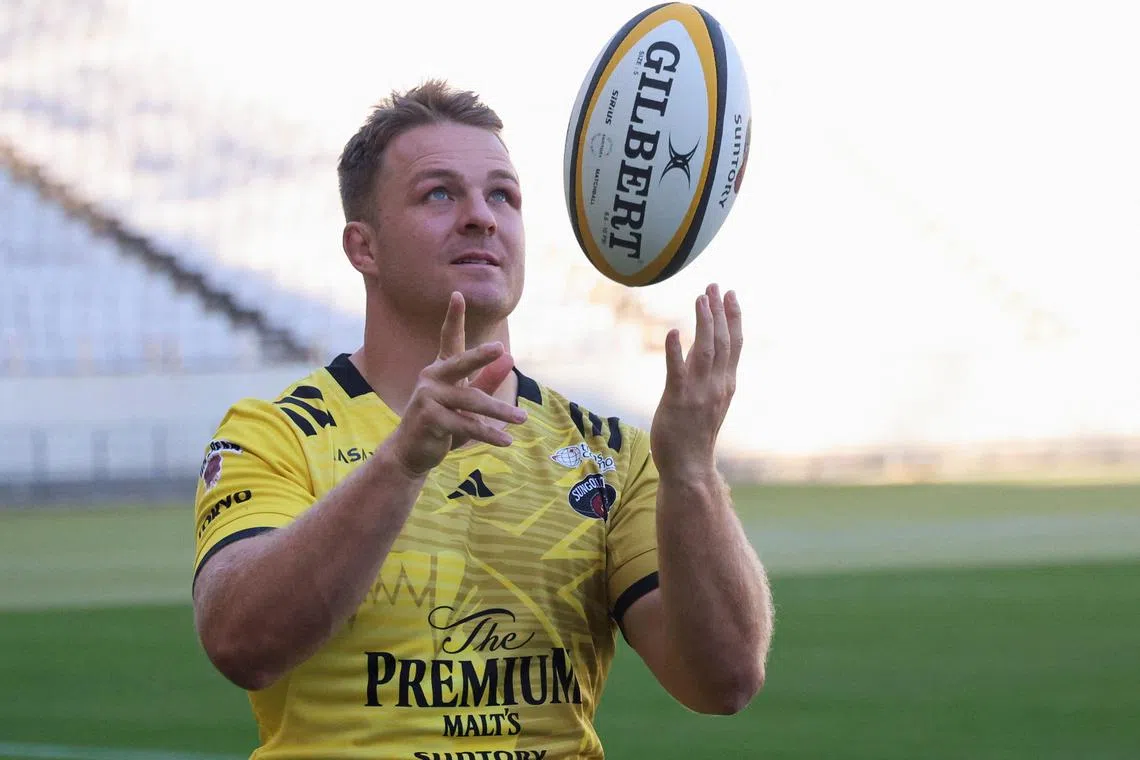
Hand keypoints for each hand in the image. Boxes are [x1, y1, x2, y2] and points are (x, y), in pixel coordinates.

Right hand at [385, 292, 525, 476]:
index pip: (449, 339)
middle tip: (500, 348)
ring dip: (499, 412)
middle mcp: (432, 378)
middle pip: (460, 363)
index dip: (453, 317)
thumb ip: (488, 380)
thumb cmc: (443, 422)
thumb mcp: (469, 402)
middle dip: (480, 355)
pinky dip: (488, 434)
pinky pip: (466, 425)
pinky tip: (505, 441)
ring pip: (472, 402)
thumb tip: (510, 357)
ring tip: (522, 418)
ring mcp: (429, 397)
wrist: (412, 451)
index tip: (457, 295)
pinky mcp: (430, 418)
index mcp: (442, 369)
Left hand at [650, 284, 742, 479]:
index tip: (730, 293)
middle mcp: (717, 385)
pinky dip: (677, 350)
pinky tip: (674, 332)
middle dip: (720, 311)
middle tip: (715, 285)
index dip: (733, 317)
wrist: (689, 467)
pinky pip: (677, 371)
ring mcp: (699, 393)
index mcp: (726, 384)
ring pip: (706, 351)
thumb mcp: (706, 398)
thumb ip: (704, 371)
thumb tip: (698, 342)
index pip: (735, 344)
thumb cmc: (694, 433)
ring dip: (704, 323)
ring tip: (701, 298)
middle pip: (723, 341)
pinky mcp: (678, 401)